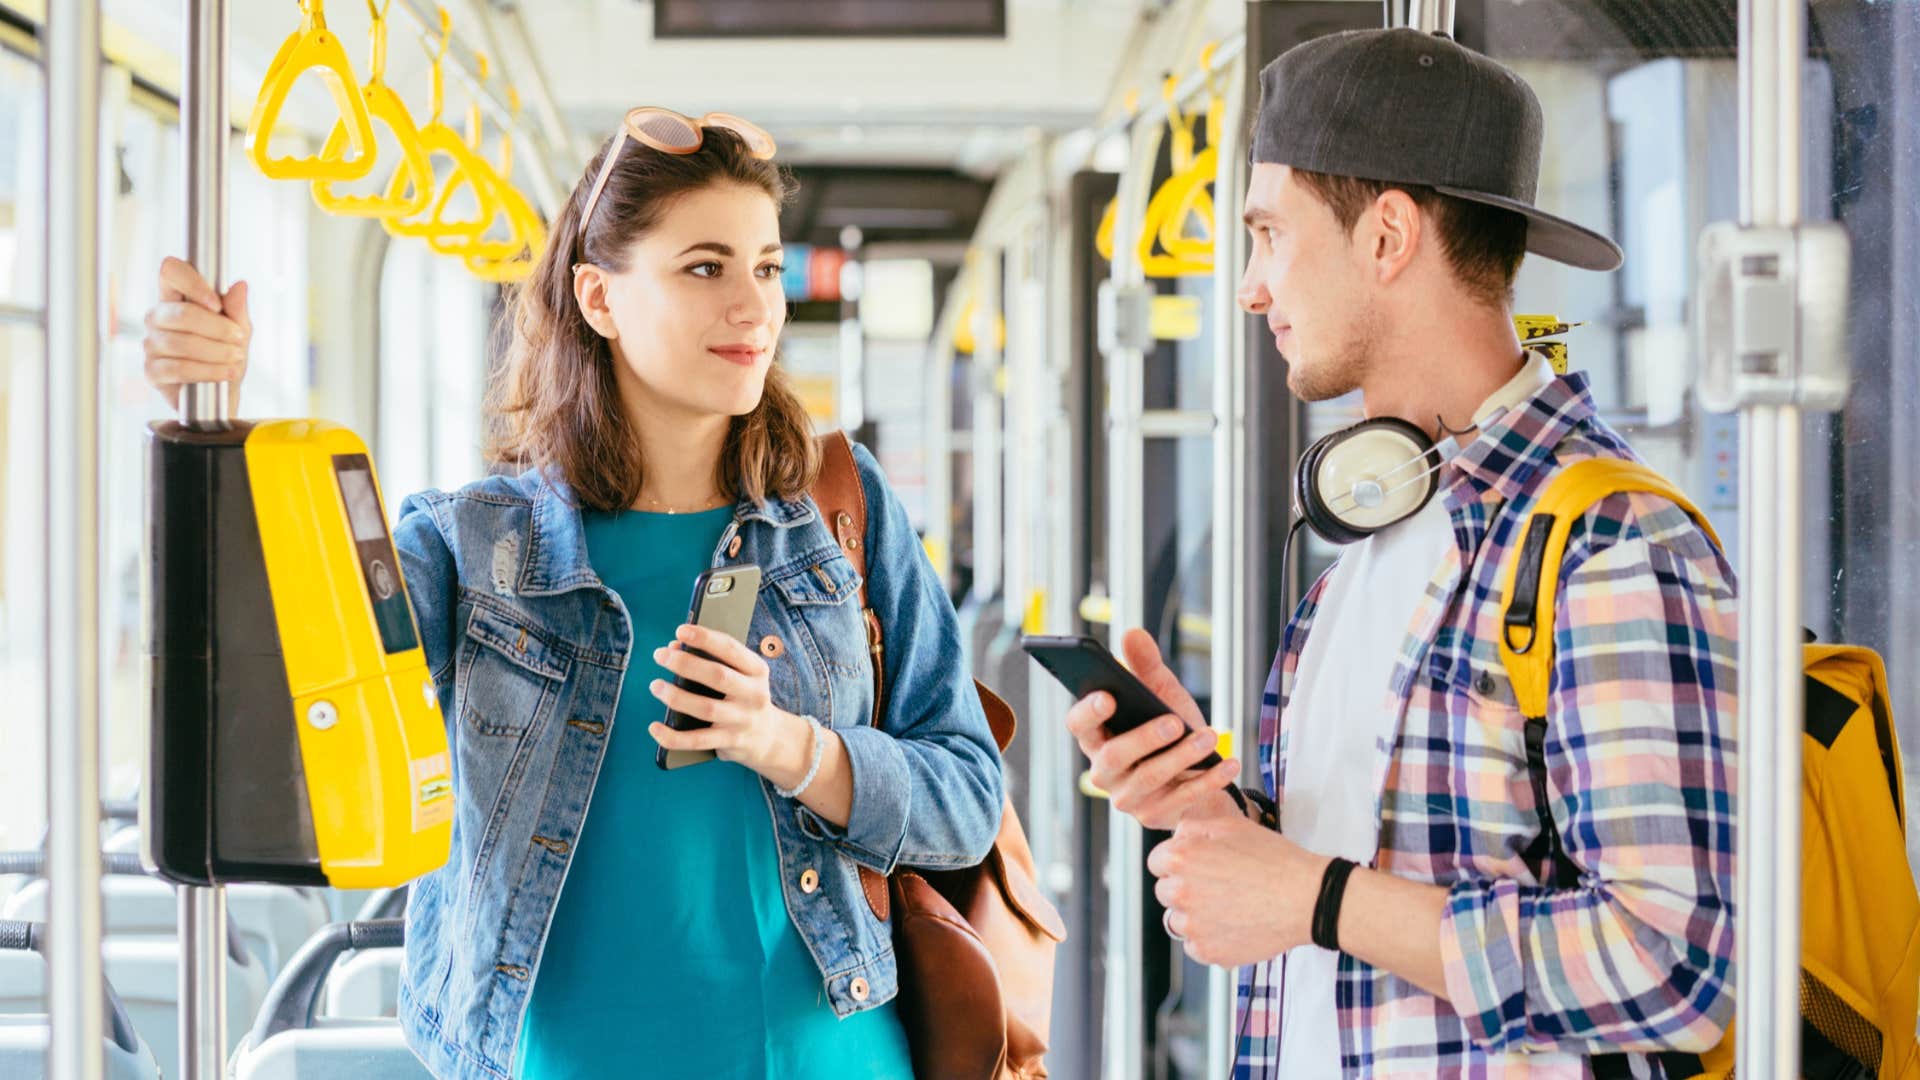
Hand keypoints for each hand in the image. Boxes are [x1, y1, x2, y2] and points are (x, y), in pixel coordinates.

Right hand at [144, 257, 249, 410]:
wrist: (224, 394)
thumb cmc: (227, 356)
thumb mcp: (240, 330)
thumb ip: (237, 310)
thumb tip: (239, 285)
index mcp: (176, 299)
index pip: (170, 272)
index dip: (191, 282)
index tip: (216, 303)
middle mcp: (157, 318)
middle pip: (180, 313)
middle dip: (217, 328)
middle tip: (238, 339)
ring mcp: (151, 344)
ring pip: (181, 342)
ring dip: (217, 352)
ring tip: (235, 359)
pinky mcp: (151, 371)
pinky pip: (178, 368)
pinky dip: (208, 371)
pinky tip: (225, 373)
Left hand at [648, 624, 810, 781]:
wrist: (769, 737)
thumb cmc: (743, 696)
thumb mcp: (740, 674)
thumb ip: (711, 659)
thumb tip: (674, 647)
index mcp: (756, 670)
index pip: (731, 649)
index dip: (705, 638)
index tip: (681, 630)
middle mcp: (753, 694)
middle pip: (718, 676)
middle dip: (685, 663)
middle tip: (660, 655)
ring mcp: (742, 720)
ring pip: (705, 708)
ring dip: (676, 697)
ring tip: (655, 685)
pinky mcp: (730, 742)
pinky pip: (697, 741)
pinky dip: (673, 737)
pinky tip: (654, 727)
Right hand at [1065, 628, 1240, 829]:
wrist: (1200, 777)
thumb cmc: (1173, 733)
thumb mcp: (1163, 697)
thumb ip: (1146, 667)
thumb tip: (1132, 633)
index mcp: (1097, 738)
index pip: (1078, 726)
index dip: (1088, 713)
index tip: (1108, 696)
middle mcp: (1104, 771)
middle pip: (1113, 756)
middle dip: (1144, 737)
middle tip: (1175, 721)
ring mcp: (1128, 798)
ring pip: (1148, 778)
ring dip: (1181, 757)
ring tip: (1210, 737)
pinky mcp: (1155, 816)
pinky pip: (1181, 799)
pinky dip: (1208, 780)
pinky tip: (1228, 762)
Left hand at [1148, 812, 1329, 967]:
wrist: (1307, 898)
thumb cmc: (1275, 860)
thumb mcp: (1232, 826)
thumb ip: (1194, 828)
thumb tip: (1177, 836)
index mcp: (1182, 858)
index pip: (1157, 862)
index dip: (1176, 861)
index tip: (1194, 867)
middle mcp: (1181, 892)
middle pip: (1165, 892)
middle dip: (1185, 887)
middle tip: (1217, 887)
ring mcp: (1194, 926)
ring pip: (1178, 921)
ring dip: (1195, 916)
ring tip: (1227, 908)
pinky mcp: (1209, 951)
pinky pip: (1195, 947)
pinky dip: (1209, 940)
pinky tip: (1232, 926)